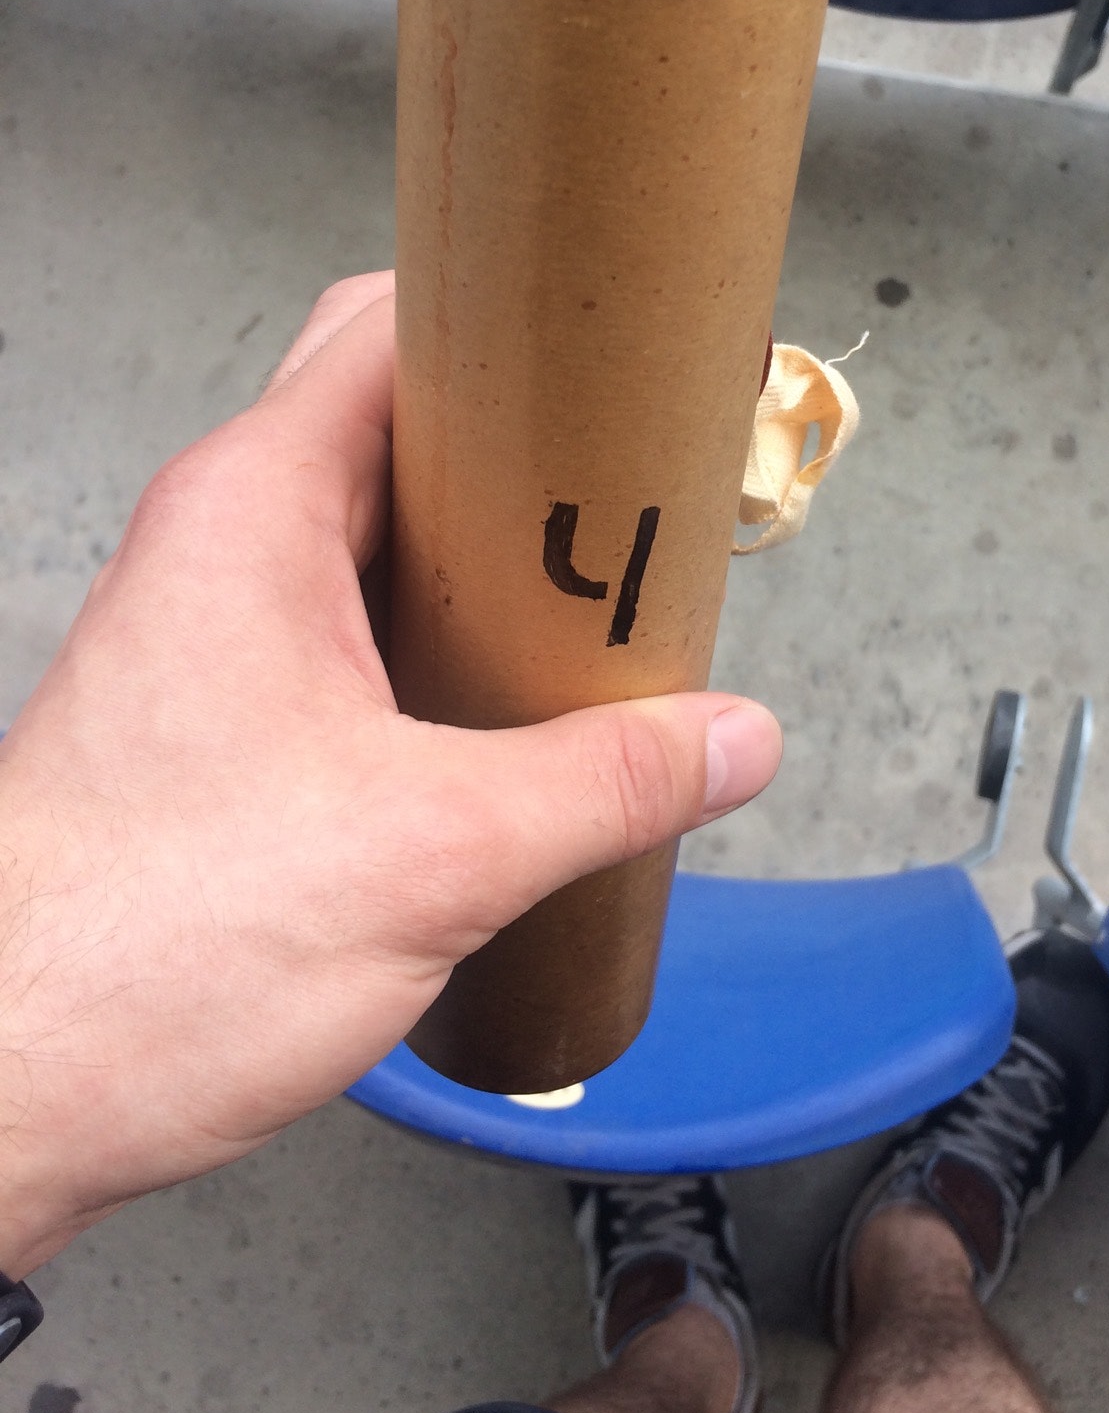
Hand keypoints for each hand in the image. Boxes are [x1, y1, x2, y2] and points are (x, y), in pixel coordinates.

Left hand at [0, 274, 780, 1277]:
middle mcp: (225, 546)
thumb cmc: (145, 945)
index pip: (396, 328)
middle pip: (401, 432)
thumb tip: (731, 739)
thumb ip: (608, 782)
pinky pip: (360, 635)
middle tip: (643, 500)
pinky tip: (519, 713)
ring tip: (604, 608)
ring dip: (491, 568)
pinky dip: (446, 647)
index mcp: (256, 507)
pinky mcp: (223, 723)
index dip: (519, 322)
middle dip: (530, 457)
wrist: (4, 1090)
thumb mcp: (438, 850)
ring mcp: (218, 632)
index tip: (625, 350)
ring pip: (384, 542)